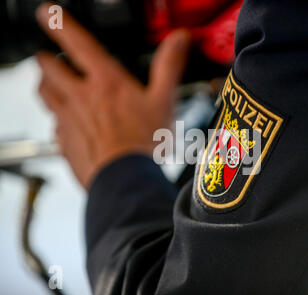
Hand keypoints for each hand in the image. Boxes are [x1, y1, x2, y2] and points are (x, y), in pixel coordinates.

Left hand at [36, 3, 189, 188]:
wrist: (125, 179)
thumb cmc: (144, 143)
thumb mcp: (164, 100)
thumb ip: (169, 66)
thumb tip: (179, 40)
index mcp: (105, 82)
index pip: (75, 42)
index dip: (58, 23)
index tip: (46, 13)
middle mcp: (80, 97)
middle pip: (48, 68)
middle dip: (47, 58)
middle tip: (51, 57)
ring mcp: (68, 120)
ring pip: (44, 94)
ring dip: (45, 84)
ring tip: (52, 83)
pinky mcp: (65, 142)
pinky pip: (54, 125)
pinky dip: (57, 119)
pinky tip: (68, 124)